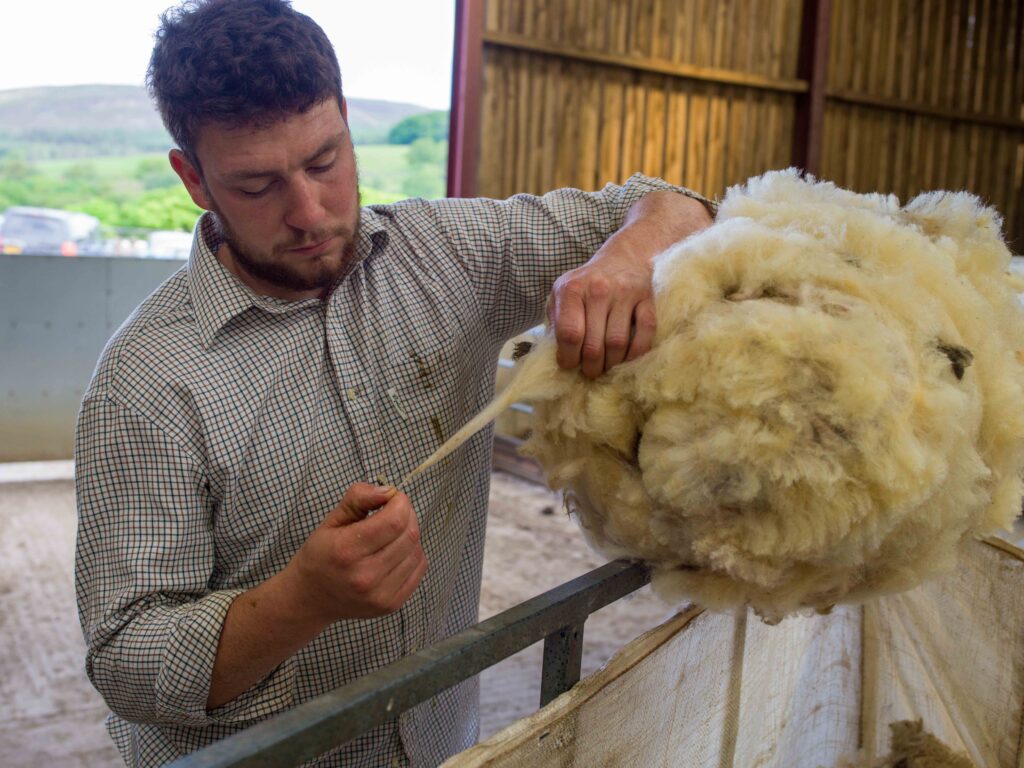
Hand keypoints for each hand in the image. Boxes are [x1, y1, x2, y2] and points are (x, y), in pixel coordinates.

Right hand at [282, 483, 427, 621]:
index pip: (394, 521)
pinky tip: (395, 552)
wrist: (311, 598)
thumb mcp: (331, 520)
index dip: (400, 502)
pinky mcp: (392, 605)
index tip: (392, 498)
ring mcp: (380, 595)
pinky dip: (413, 554)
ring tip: (391, 534)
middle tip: (393, 512)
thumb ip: (359, 498)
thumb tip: (389, 490)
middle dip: (407, 515)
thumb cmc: (321, 554)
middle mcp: (365, 576)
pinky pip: (419, 569)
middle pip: (409, 535)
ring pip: (417, 551)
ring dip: (410, 535)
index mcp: (347, 551)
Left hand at [547, 191, 712, 378]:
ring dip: (611, 364)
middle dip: (590, 367)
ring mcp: (625, 293)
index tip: (569, 365)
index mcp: (572, 289)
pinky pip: (645, 333)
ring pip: (618, 343)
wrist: (624, 257)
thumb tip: (555, 354)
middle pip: (594, 344)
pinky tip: (627, 359)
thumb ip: (555, 319)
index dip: (568, 357)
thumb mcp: (562, 293)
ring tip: (605, 368)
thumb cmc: (587, 282)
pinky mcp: (647, 298)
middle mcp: (598, 289)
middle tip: (590, 372)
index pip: (569, 334)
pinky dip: (636, 353)